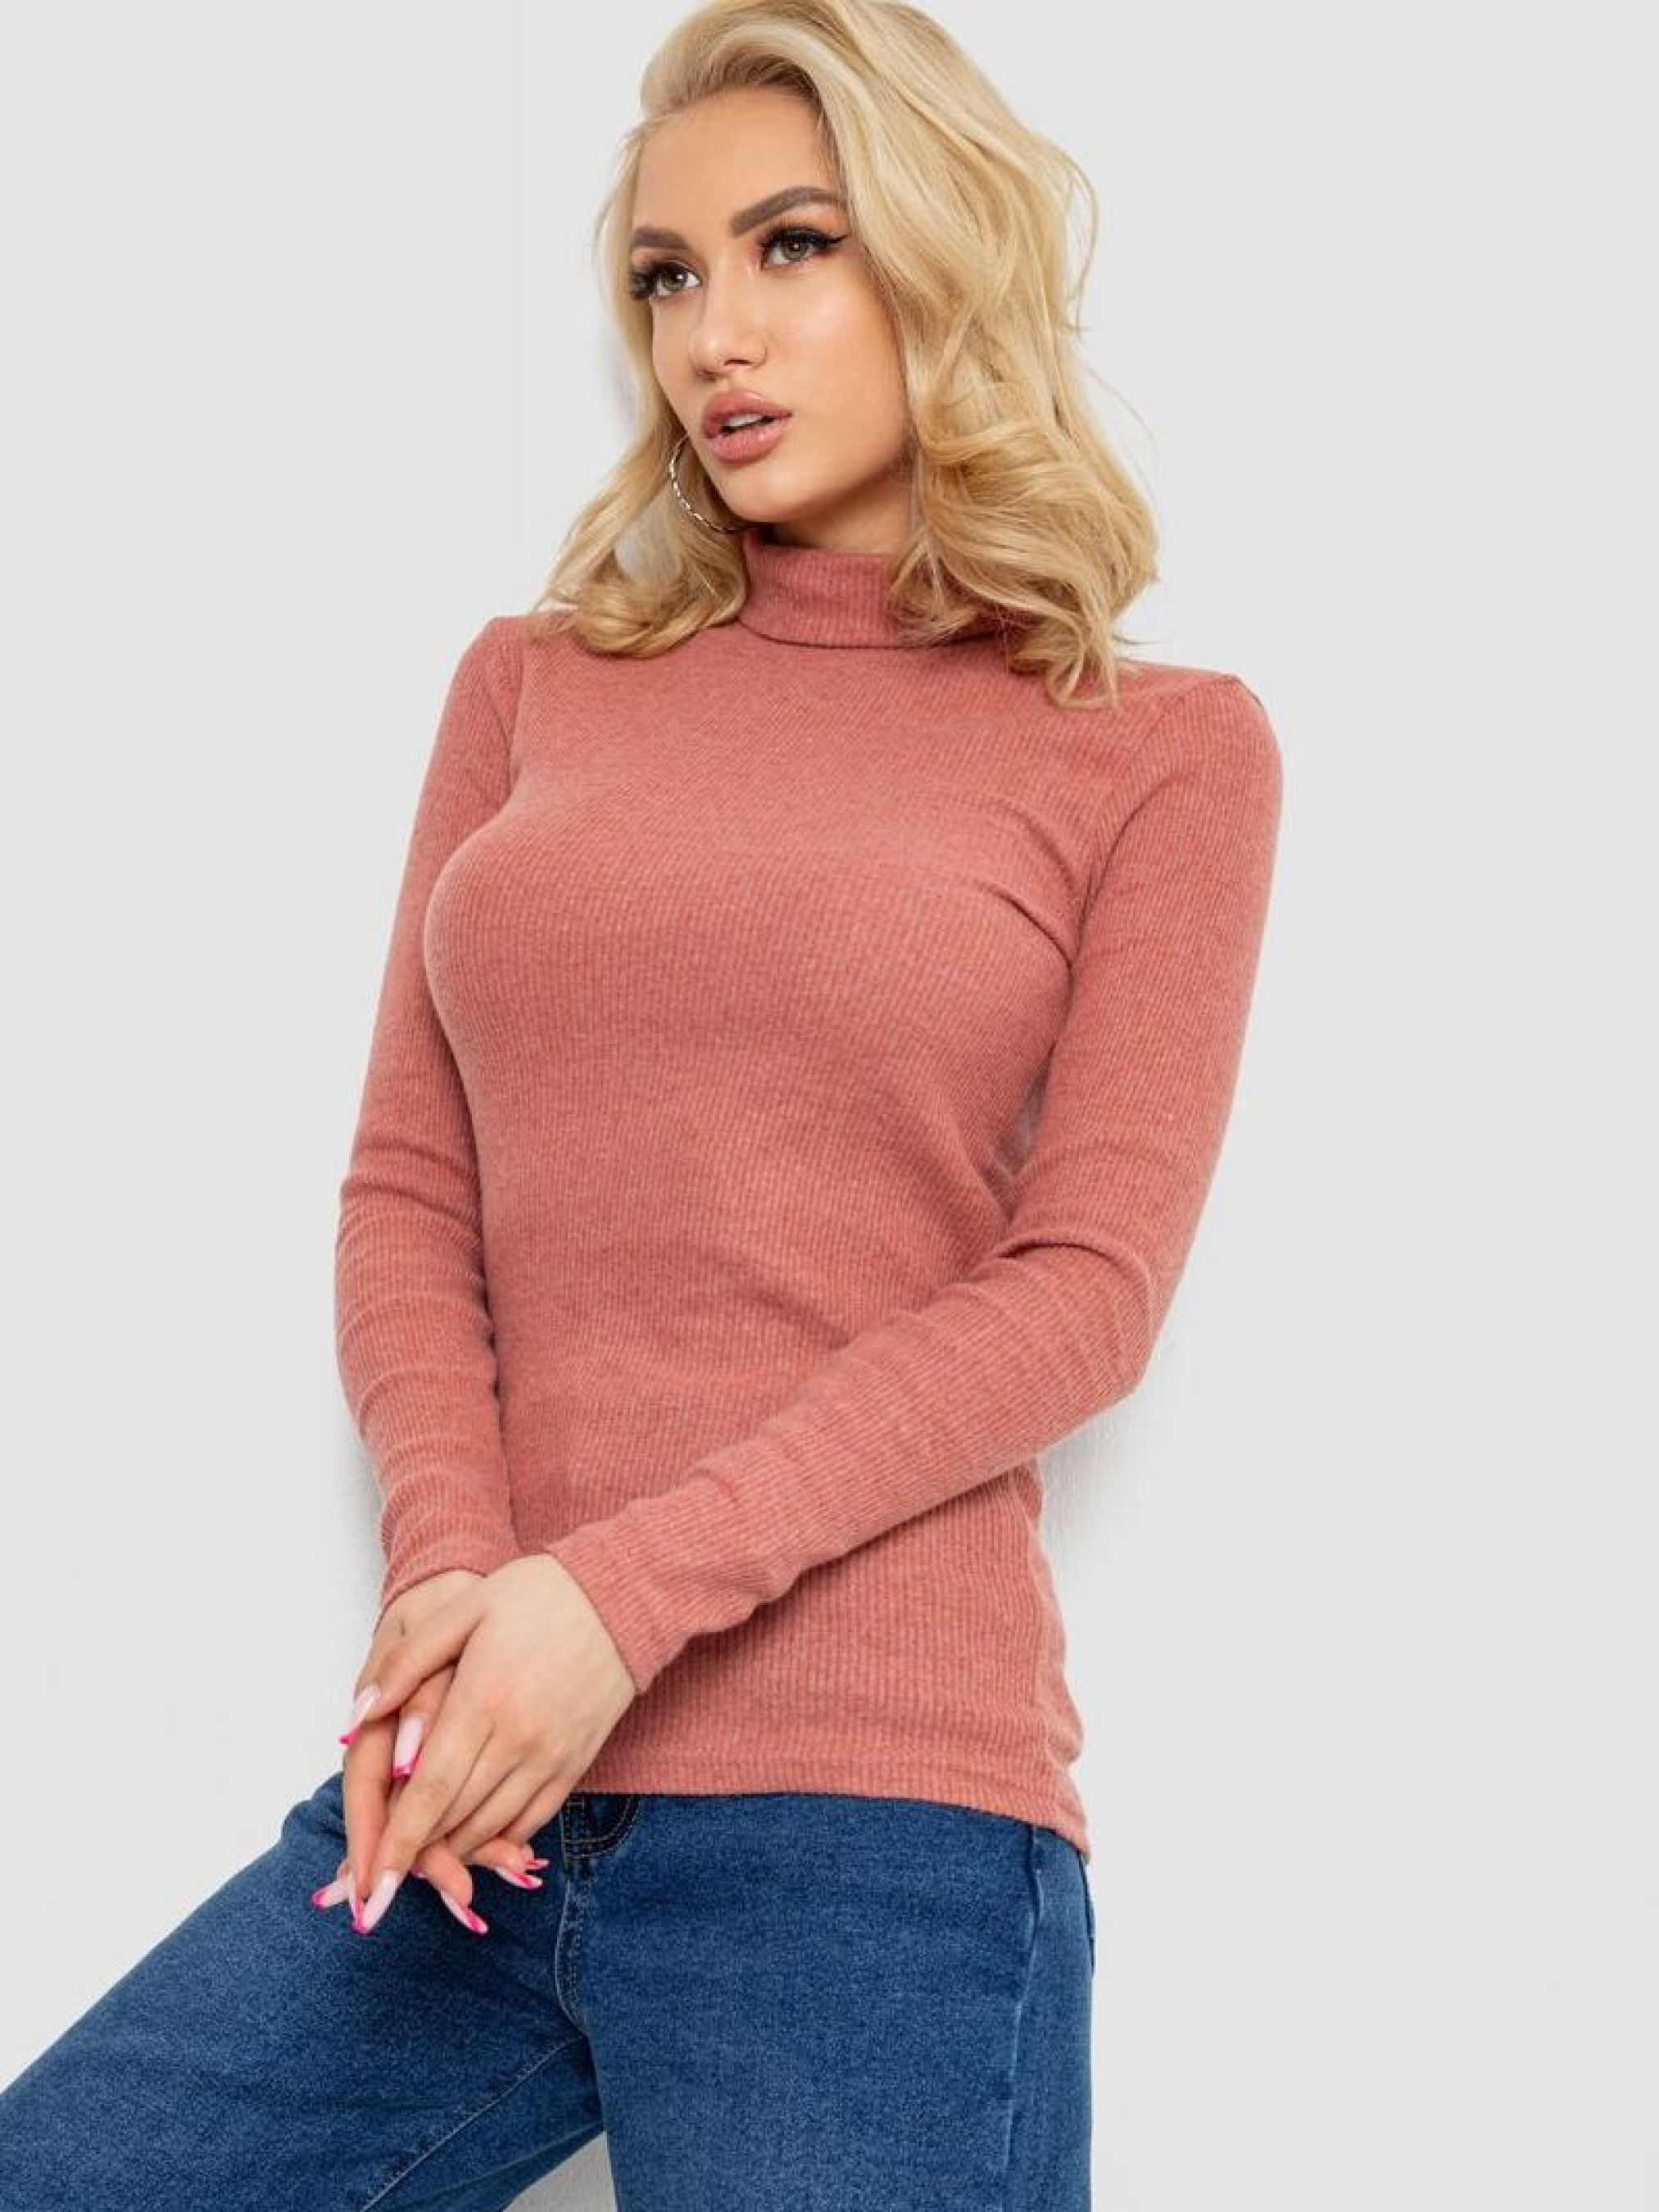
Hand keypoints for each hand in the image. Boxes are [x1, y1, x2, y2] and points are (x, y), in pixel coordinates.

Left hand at [349, 1555, 637, 1928]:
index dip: (398, 1843)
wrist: (624, 1598)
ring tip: (418, 1863)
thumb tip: (358, 1716)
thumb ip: (406, 1663)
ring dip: (450, 1851)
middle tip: (381, 1882)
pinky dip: (496, 1841)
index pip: (429, 1791)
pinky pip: (530, 1821)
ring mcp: (551, 1757)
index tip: (374, 1885)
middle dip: (414, 1857)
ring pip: (489, 1827)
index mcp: (482, 1700)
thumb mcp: (464, 1610)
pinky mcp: (575, 1764)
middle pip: (454, 1818)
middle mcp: (518, 1739)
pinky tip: (470, 1843)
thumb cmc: (537, 1596)